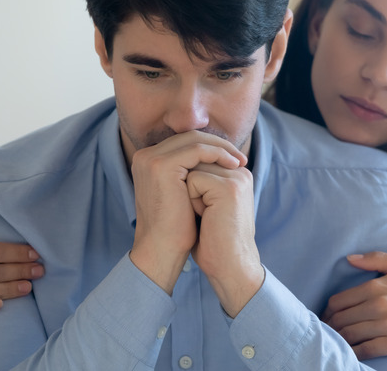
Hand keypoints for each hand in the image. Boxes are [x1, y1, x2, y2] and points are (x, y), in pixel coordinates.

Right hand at [129, 130, 246, 294]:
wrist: (162, 249)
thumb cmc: (177, 228)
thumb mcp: (184, 194)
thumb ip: (191, 173)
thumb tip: (218, 160)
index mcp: (148, 161)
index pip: (185, 142)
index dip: (211, 147)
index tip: (233, 159)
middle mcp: (145, 156)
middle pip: (189, 137)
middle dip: (219, 144)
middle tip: (241, 158)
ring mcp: (151, 159)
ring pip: (195, 140)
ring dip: (222, 148)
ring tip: (240, 162)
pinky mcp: (161, 165)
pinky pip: (197, 150)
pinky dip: (218, 154)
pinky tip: (233, 165)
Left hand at [188, 162, 262, 317]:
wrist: (229, 266)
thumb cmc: (213, 241)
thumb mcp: (206, 204)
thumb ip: (200, 182)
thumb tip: (175, 167)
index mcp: (237, 175)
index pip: (199, 161)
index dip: (190, 187)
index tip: (206, 212)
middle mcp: (240, 172)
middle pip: (194, 162)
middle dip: (189, 189)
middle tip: (206, 216)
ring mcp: (236, 178)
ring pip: (192, 169)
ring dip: (189, 194)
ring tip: (207, 216)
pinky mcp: (228, 187)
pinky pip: (193, 180)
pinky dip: (192, 200)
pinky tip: (206, 217)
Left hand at [322, 252, 386, 358]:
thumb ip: (376, 259)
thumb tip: (350, 258)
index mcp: (378, 286)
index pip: (338, 301)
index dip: (328, 311)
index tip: (327, 316)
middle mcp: (381, 306)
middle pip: (341, 320)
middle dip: (330, 326)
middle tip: (328, 330)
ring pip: (350, 335)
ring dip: (339, 339)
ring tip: (336, 341)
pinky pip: (366, 350)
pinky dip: (354, 352)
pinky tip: (351, 352)